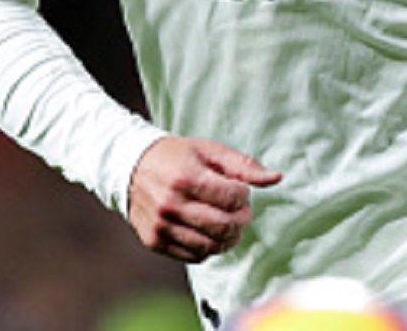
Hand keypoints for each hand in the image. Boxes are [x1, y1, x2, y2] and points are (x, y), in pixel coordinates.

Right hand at [127, 136, 282, 262]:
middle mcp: (171, 205)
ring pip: (211, 246)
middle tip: (241, 211)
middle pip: (224, 226)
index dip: (244, 195)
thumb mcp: (208, 151)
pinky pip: (193, 255)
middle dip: (242, 219)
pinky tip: (208, 231)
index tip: (239, 190)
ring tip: (228, 222)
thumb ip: (243, 165)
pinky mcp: (155, 242)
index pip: (232, 197)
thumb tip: (277, 178)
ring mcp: (161, 226)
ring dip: (228, 237)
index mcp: (186, 177)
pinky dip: (208, 247)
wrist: (129, 167)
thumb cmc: (175, 157)